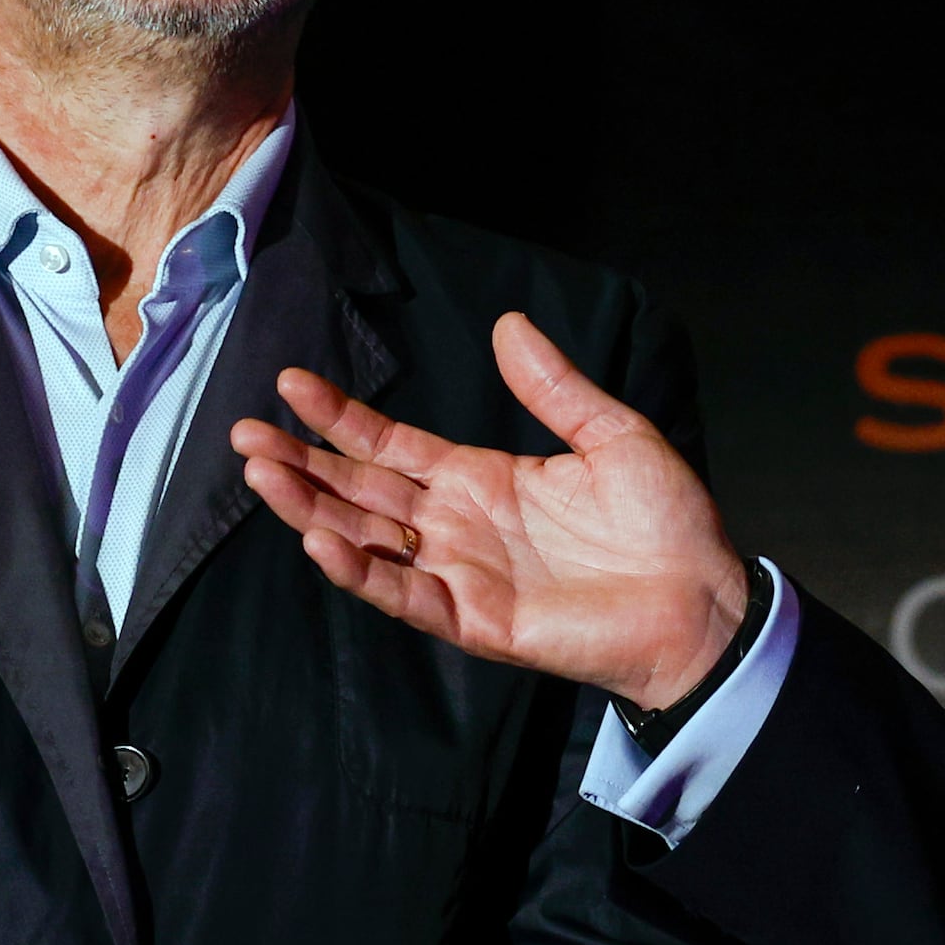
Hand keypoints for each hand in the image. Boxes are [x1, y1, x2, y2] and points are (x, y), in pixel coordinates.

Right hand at [232, 316, 755, 712]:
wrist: (701, 599)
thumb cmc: (665, 523)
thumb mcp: (611, 433)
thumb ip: (553, 387)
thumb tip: (508, 324)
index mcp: (483, 478)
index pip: (392, 444)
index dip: (342, 417)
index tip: (291, 385)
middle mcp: (459, 525)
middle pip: (361, 490)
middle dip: (302, 463)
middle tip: (243, 435)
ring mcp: (461, 574)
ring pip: (366, 539)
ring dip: (311, 510)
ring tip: (261, 476)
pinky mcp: (476, 620)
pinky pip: (405, 595)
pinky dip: (361, 571)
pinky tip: (321, 538)